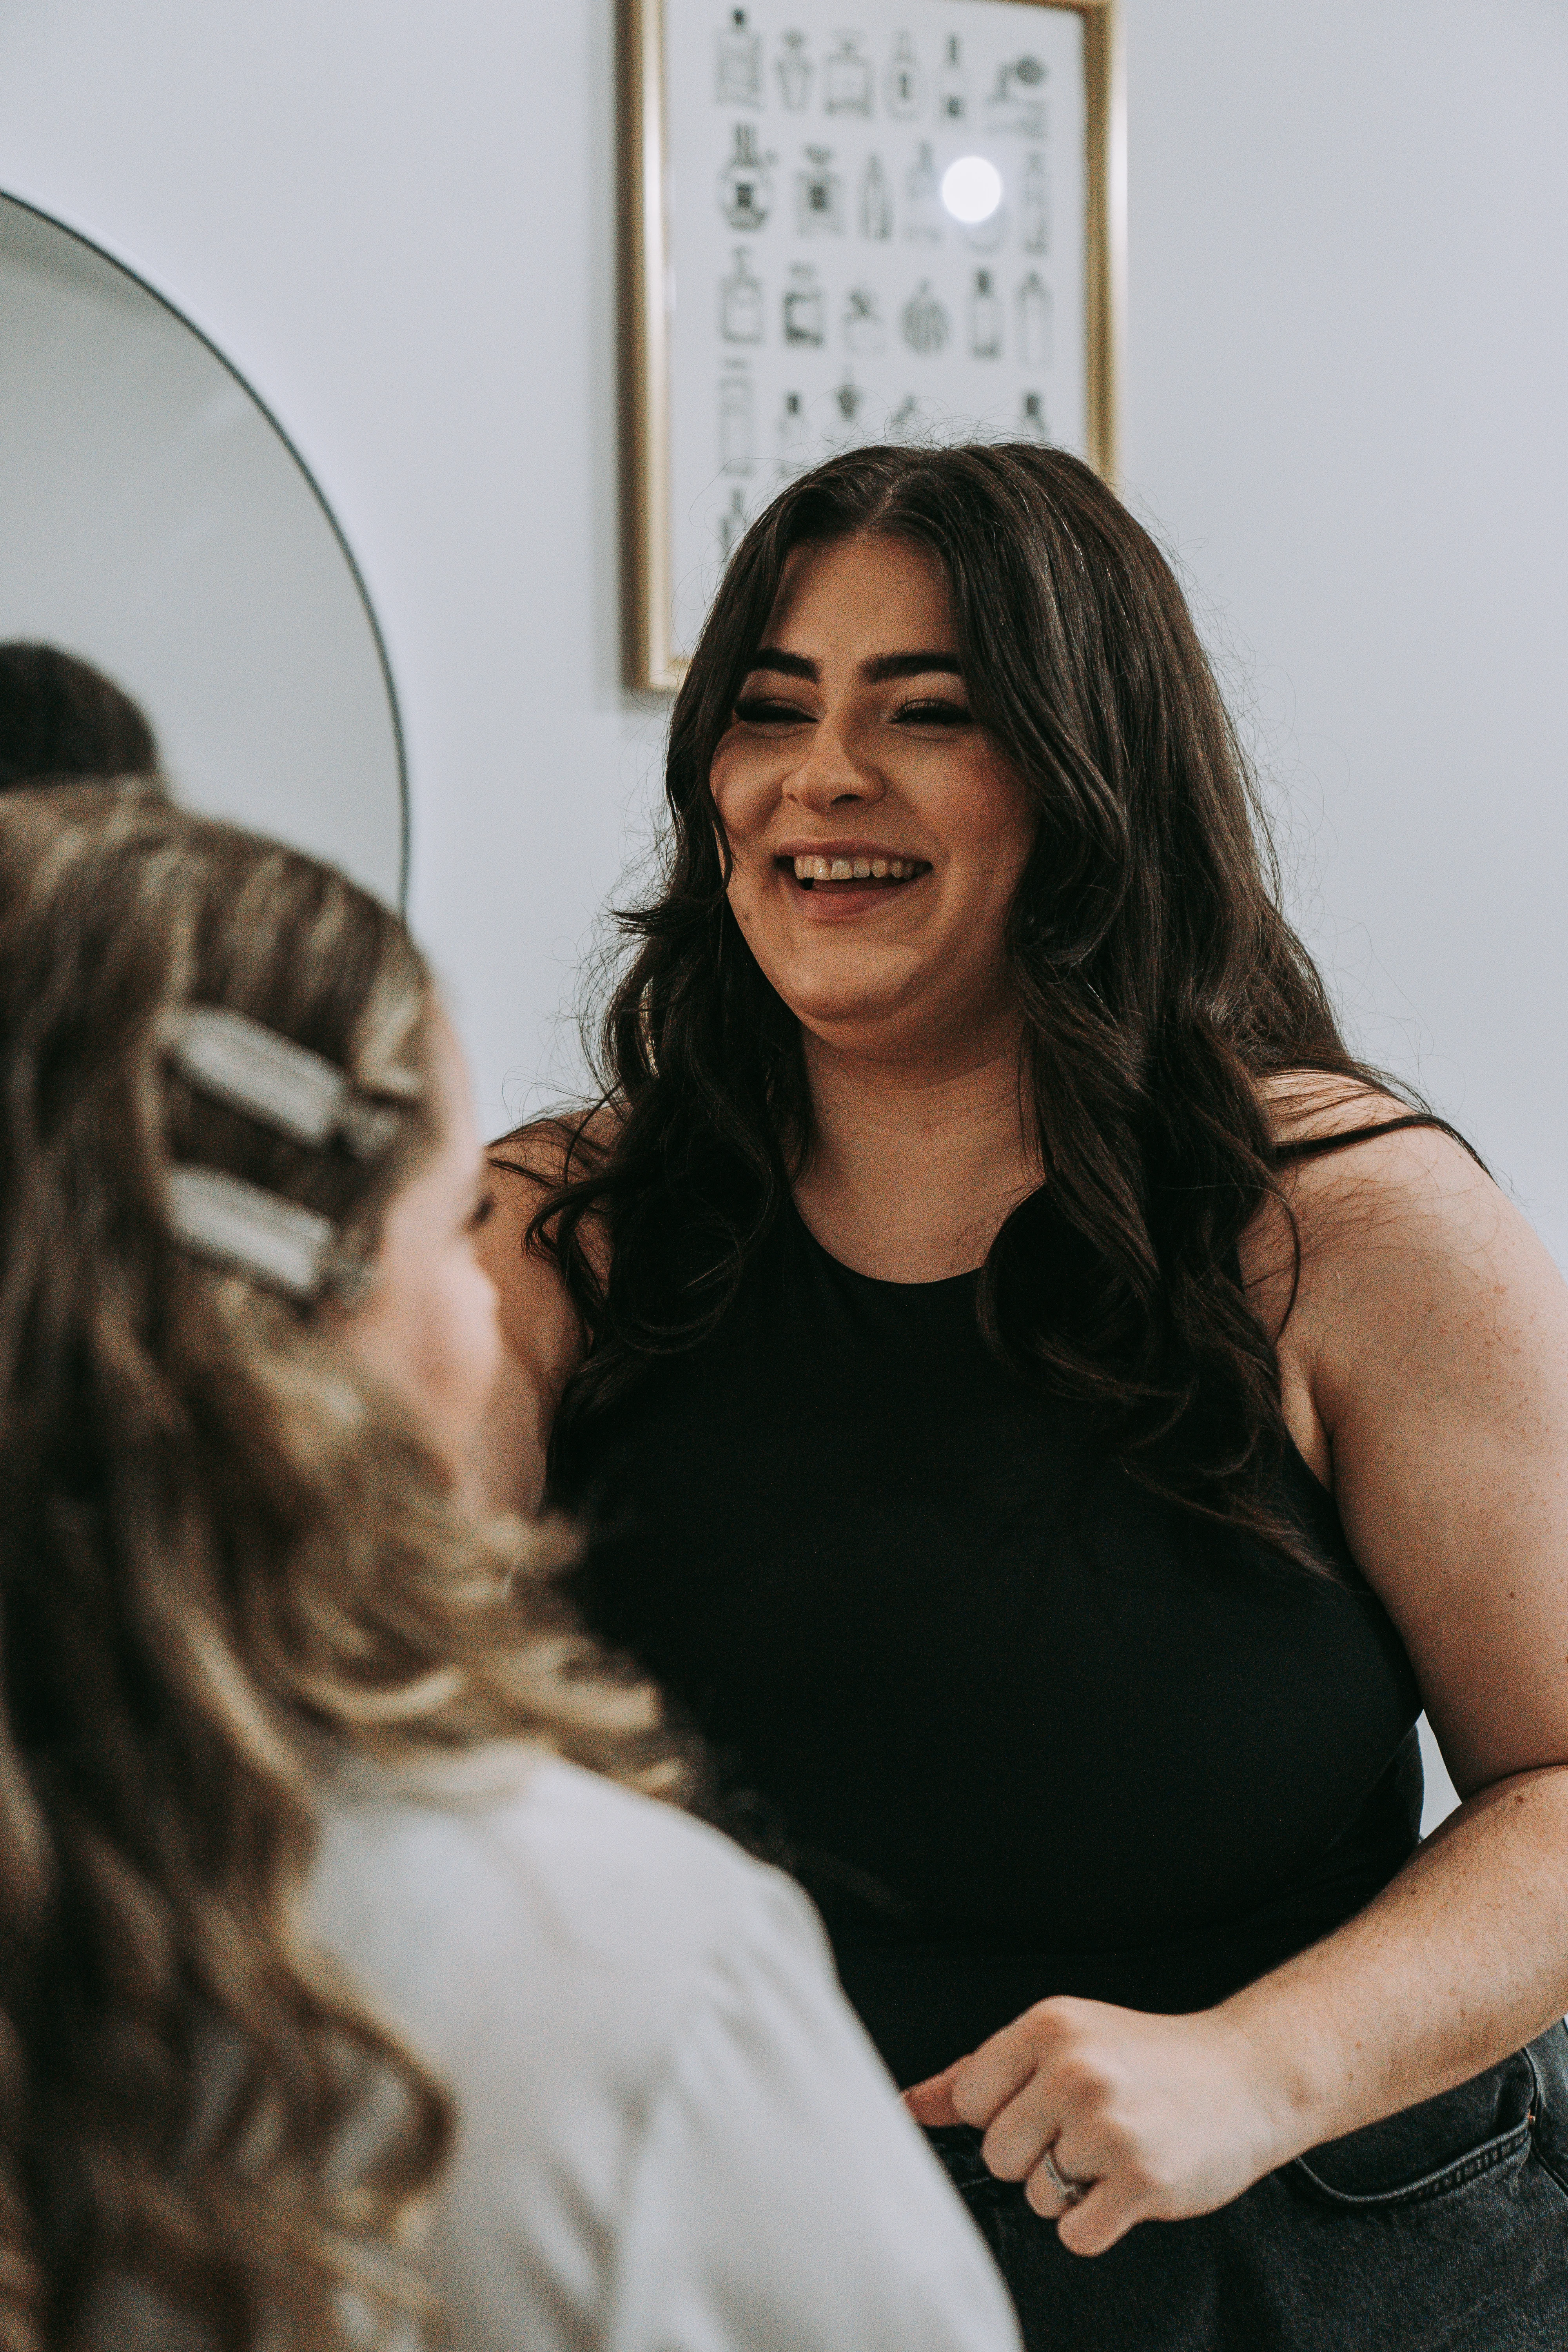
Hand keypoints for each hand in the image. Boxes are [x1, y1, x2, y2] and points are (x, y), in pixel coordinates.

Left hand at [904, 1996, 1289, 2254]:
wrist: (1247, 2077)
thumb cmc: (1145, 2061)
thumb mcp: (1063, 2041)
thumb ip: (980, 2073)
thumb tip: (910, 2106)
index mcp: (1046, 2026)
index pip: (969, 2101)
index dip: (1004, 2114)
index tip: (1048, 2102)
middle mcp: (1072, 2070)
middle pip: (997, 2154)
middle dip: (1035, 2155)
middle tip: (1089, 2129)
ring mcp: (1108, 2126)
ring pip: (1036, 2196)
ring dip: (1071, 2189)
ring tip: (1116, 2149)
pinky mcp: (1141, 2180)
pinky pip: (1076, 2235)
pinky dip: (1098, 2223)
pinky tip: (1129, 2184)